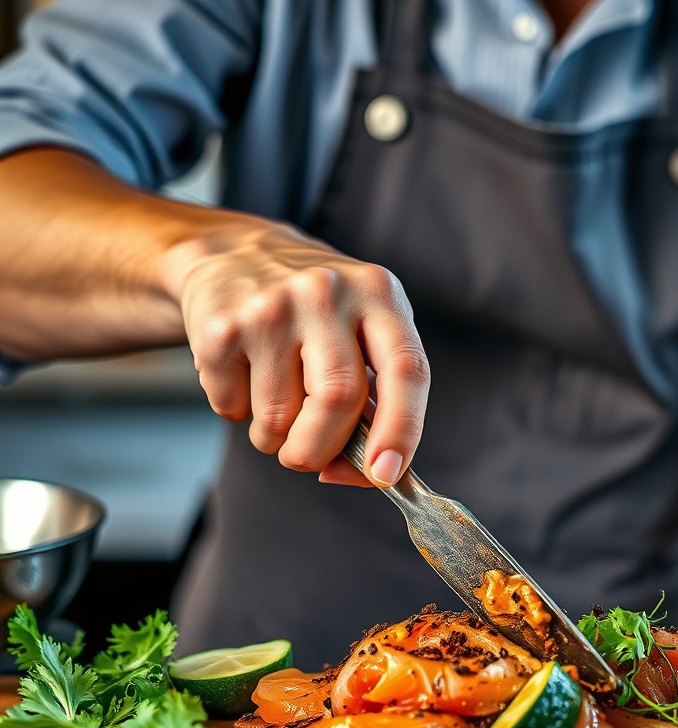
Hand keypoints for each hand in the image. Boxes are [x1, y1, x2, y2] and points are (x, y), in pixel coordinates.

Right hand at [162, 220, 429, 485]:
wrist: (232, 254)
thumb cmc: (315, 313)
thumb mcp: (362, 331)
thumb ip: (377, 400)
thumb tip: (371, 474)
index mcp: (379, 294)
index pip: (406, 370)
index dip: (402, 429)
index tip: (386, 473)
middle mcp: (328, 292)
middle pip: (338, 400)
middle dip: (322, 448)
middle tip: (307, 457)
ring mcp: (271, 305)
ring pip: (279, 417)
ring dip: (275, 437)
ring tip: (273, 404)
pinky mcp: (220, 325)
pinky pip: (231, 408)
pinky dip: (237, 414)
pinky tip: (242, 377)